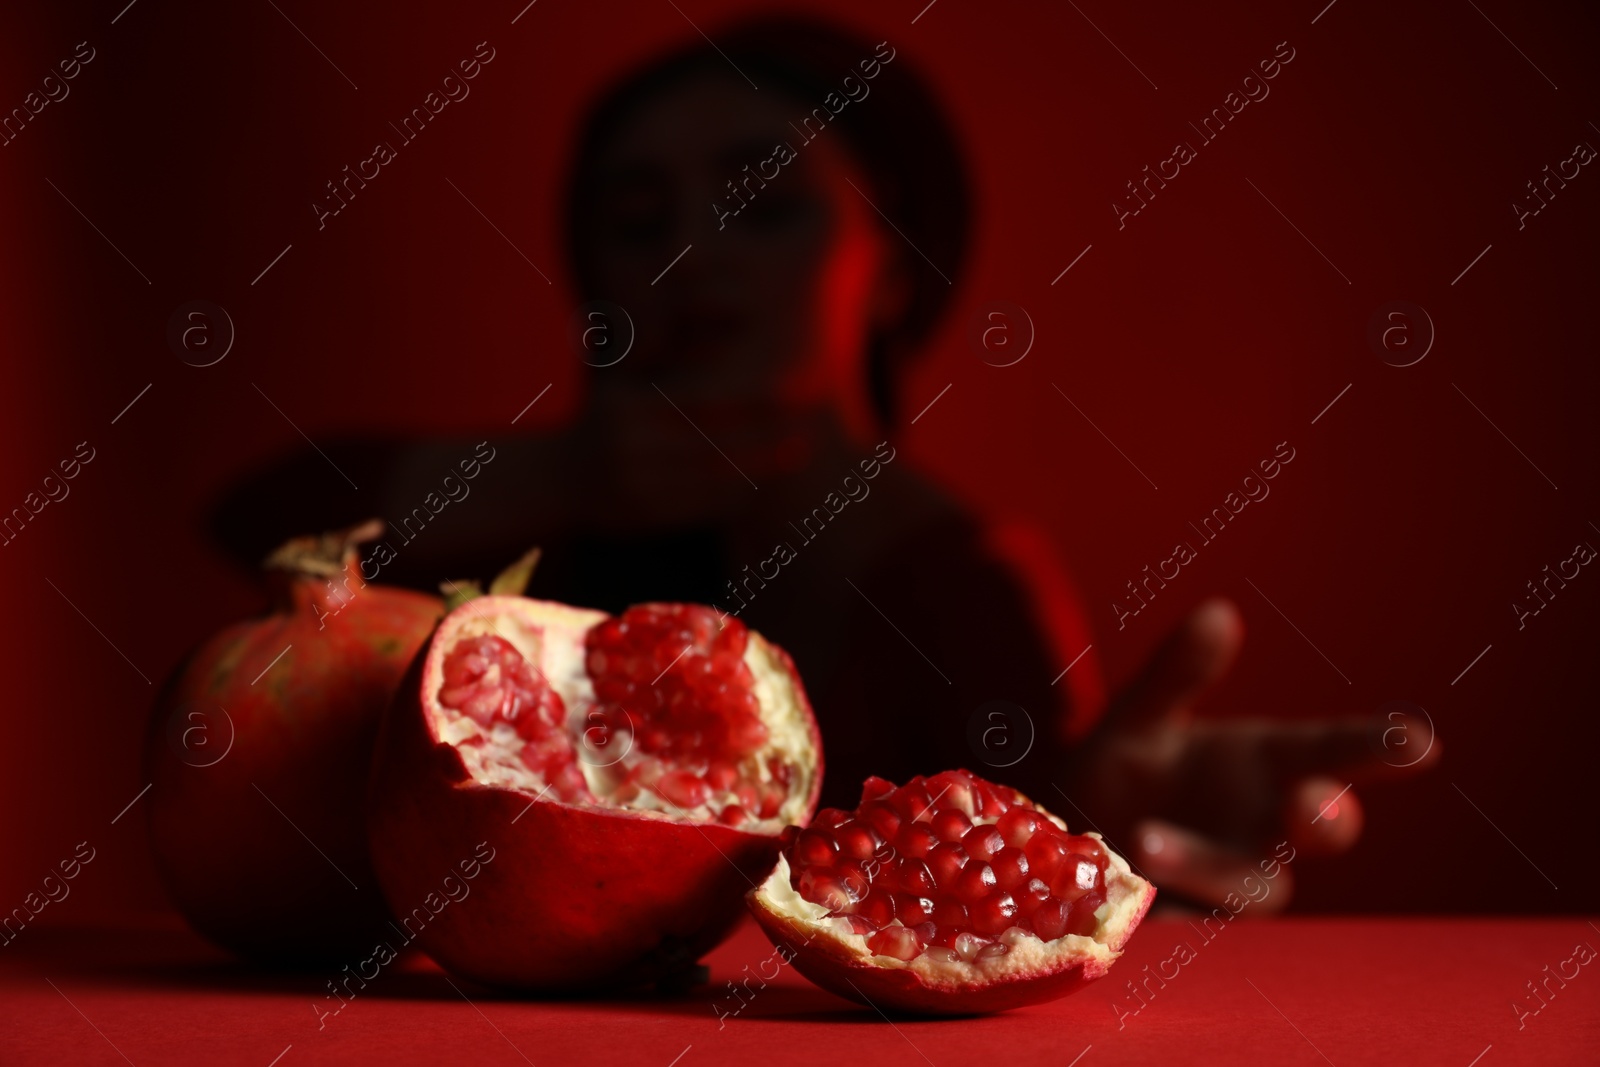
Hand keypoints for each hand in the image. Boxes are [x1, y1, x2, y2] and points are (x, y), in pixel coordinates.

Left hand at [1062, 598, 1438, 911]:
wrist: (1072, 833)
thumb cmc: (1129, 768)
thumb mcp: (1141, 714)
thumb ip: (1176, 672)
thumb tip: (1218, 612)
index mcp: (1269, 765)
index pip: (1333, 752)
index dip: (1378, 746)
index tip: (1421, 740)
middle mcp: (1264, 826)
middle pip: (1318, 830)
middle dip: (1323, 819)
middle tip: (1311, 804)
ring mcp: (1228, 882)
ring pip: (1249, 885)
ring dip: (1206, 865)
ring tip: (1147, 840)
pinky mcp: (1182, 925)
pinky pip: (1182, 926)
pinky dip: (1159, 911)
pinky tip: (1124, 889)